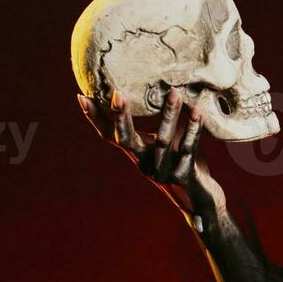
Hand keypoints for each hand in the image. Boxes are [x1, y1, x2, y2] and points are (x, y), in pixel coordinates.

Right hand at [77, 89, 227, 223]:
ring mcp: (162, 172)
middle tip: (117, 94)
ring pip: (163, 142)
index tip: (83, 97)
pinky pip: (188, 150)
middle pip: (126, 141)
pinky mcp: (183, 177)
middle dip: (121, 118)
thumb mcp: (162, 140)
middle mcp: (144, 164)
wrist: (199, 197)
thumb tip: (154, 84)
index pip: (108, 135)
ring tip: (174, 92)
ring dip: (168, 115)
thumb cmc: (178, 160)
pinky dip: (193, 129)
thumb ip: (156, 119)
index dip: (94, 119)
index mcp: (135, 153)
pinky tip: (197, 112)